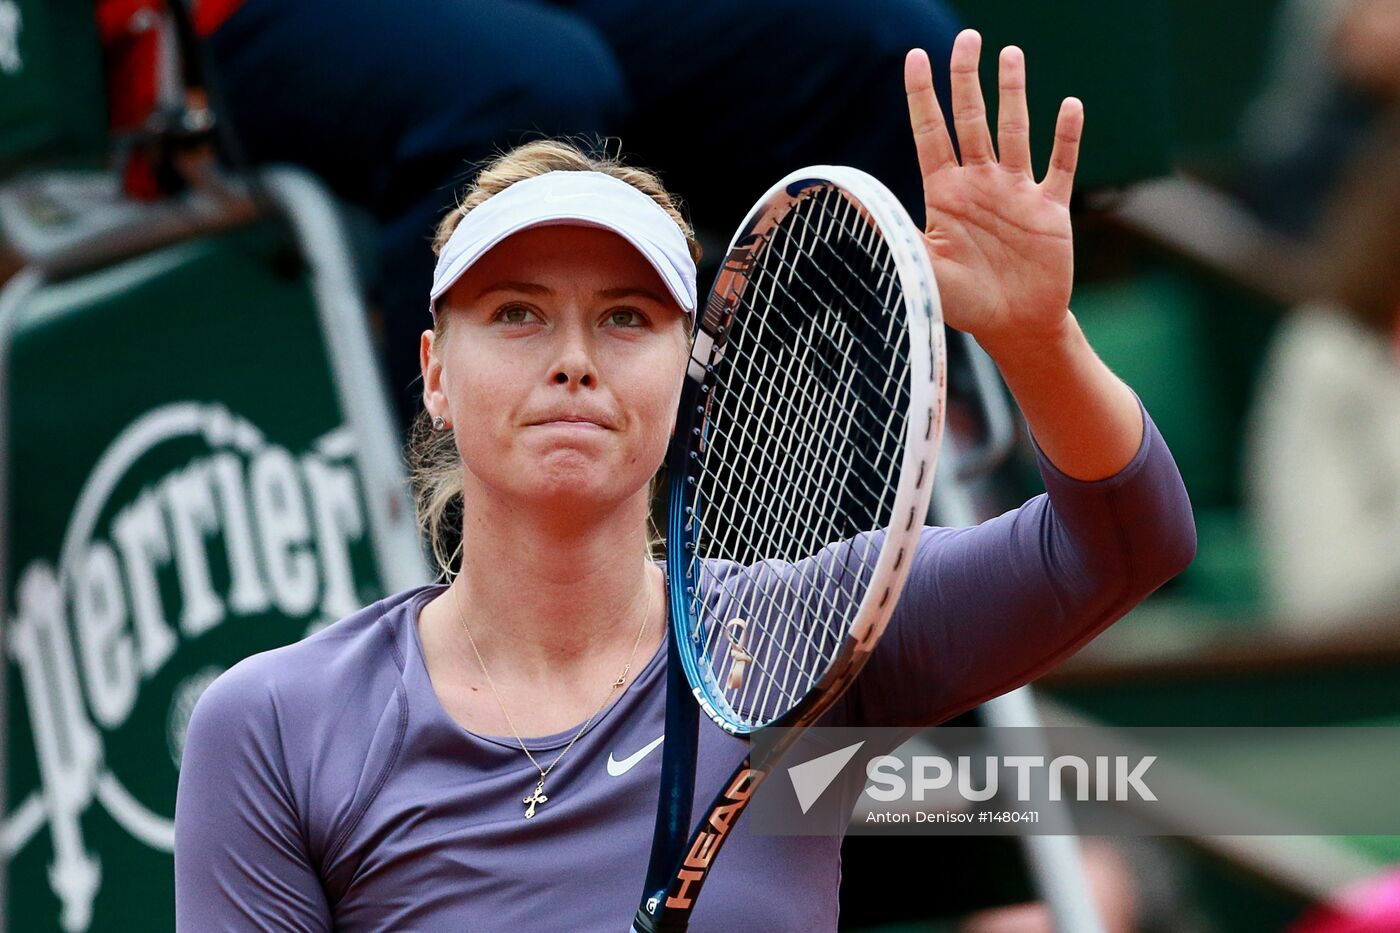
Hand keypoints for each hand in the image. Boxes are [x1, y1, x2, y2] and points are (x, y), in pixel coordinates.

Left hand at [904, 30, 1082, 352]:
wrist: (1014, 326)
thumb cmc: (965, 302)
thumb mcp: (922, 269)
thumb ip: (895, 238)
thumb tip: (854, 214)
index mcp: (945, 193)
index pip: (930, 133)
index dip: (923, 96)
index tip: (916, 56)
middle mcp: (979, 183)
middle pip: (972, 119)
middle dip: (968, 79)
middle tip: (966, 37)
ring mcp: (1016, 192)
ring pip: (1014, 131)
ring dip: (1013, 94)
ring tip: (1010, 54)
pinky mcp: (1049, 208)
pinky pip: (1060, 165)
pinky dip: (1065, 137)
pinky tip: (1069, 105)